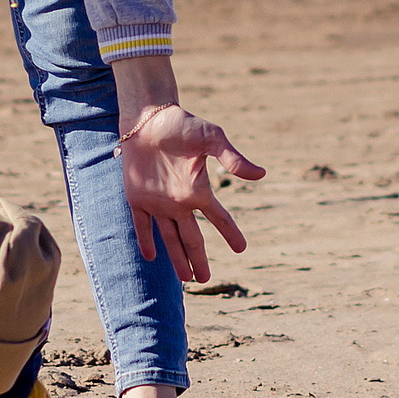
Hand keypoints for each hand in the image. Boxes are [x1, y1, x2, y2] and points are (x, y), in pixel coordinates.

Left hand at [116, 104, 263, 282]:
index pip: (219, 218)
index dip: (230, 233)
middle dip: (198, 259)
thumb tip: (260, 175)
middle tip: (205, 280)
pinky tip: (151, 258)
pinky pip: (142, 225)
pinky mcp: (137, 197)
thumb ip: (232, 158)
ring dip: (177, 258)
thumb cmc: (182, 125)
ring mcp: (158, 201)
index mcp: (198, 190)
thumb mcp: (211, 138)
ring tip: (186, 279)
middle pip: (192, 238)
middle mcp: (180, 201)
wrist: (149, 118)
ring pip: (170, 238)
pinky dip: (146, 241)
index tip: (242, 249)